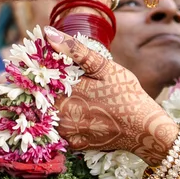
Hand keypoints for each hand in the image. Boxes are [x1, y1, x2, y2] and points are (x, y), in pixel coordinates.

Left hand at [47, 30, 178, 160]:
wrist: (144, 128)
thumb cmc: (126, 94)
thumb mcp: (104, 67)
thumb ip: (75, 50)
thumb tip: (48, 33)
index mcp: (64, 90)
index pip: (36, 80)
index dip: (35, 72)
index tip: (36, 67)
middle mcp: (60, 113)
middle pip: (39, 99)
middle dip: (41, 89)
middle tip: (54, 83)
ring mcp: (67, 132)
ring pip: (47, 116)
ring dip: (49, 107)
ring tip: (72, 100)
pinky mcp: (75, 144)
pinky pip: (59, 133)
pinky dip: (62, 124)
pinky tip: (77, 117)